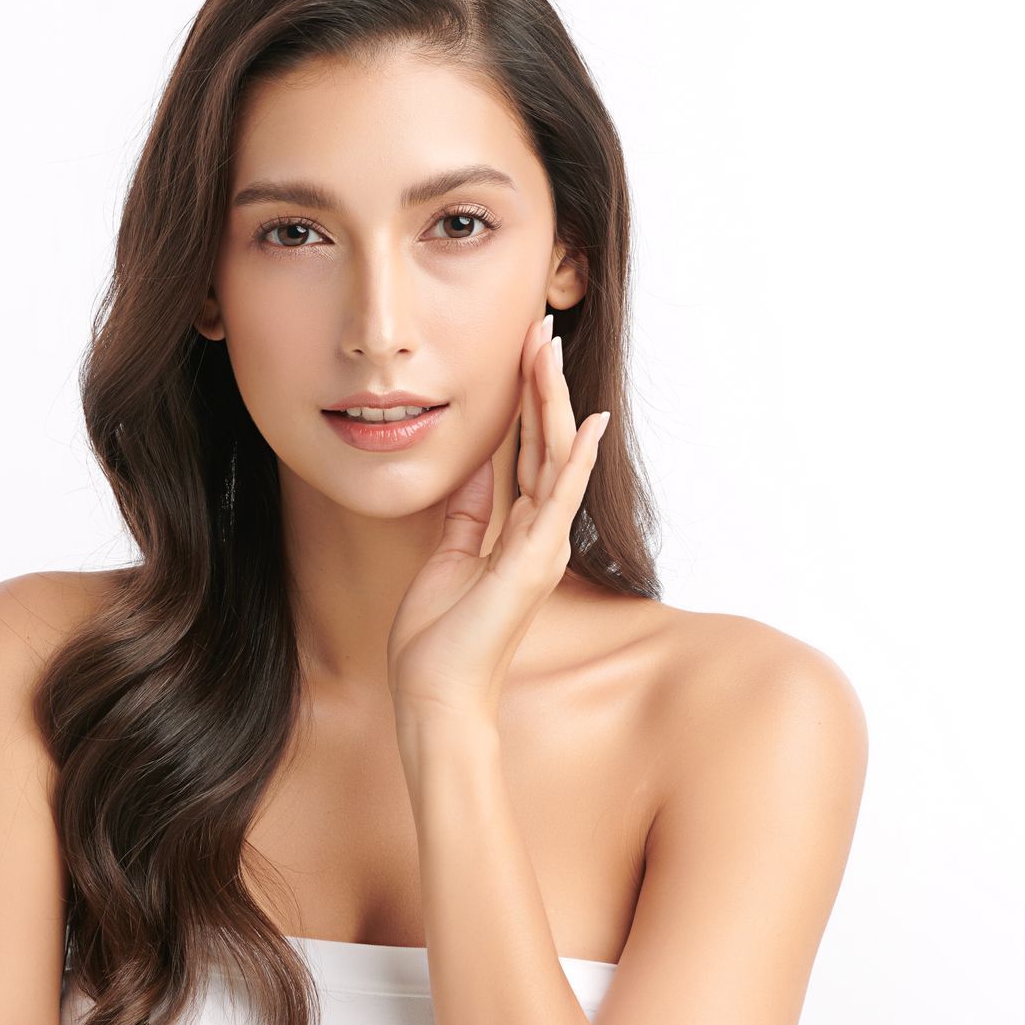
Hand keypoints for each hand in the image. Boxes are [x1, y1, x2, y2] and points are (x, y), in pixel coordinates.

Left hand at [386, 312, 611, 727]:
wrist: (438, 697)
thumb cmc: (439, 642)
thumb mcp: (448, 561)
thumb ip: (467, 518)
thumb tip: (475, 474)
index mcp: (520, 534)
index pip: (529, 452)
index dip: (528, 399)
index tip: (526, 350)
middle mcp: (541, 535)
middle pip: (547, 442)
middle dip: (543, 382)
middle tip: (542, 327)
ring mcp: (541, 548)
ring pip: (554, 457)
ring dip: (552, 399)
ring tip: (548, 347)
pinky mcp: (532, 563)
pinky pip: (556, 500)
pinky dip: (573, 460)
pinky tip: (587, 423)